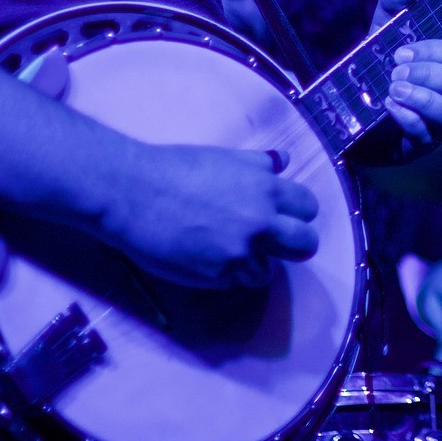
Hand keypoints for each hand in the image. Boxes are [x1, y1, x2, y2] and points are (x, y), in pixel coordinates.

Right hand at [98, 141, 319, 288]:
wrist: (133, 191)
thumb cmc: (174, 168)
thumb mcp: (224, 158)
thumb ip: (259, 164)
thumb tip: (284, 161)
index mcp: (266, 188)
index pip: (308, 207)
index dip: (298, 213)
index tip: (285, 217)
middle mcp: (260, 221)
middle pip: (305, 245)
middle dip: (295, 246)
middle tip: (275, 245)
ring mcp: (240, 251)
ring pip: (269, 271)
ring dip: (254, 265)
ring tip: (228, 251)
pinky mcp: (217, 274)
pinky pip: (235, 282)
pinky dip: (225, 274)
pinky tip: (204, 257)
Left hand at [370, 0, 441, 158]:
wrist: (345, 115)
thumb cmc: (373, 69)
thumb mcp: (380, 32)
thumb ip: (395, 2)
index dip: (435, 52)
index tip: (399, 51)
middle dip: (429, 75)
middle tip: (395, 72)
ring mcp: (437, 125)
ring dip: (422, 99)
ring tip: (392, 91)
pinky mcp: (419, 148)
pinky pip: (426, 138)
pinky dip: (407, 120)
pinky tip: (387, 109)